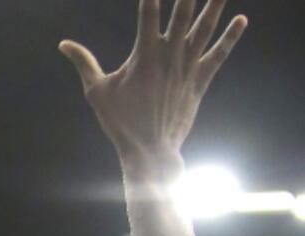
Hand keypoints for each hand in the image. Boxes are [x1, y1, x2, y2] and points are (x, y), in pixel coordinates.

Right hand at [60, 0, 246, 165]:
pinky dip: (231, 37)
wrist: (149, 152)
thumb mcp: (97, 92)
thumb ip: (84, 62)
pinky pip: (219, 54)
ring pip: (205, 27)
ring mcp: (188, 67)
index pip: (149, 10)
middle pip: (183, 11)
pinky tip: (242, 20)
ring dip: (215, 4)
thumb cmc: (120, 123)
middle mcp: (170, 55)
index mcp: (145, 54)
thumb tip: (64, 44)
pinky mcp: (199, 81)